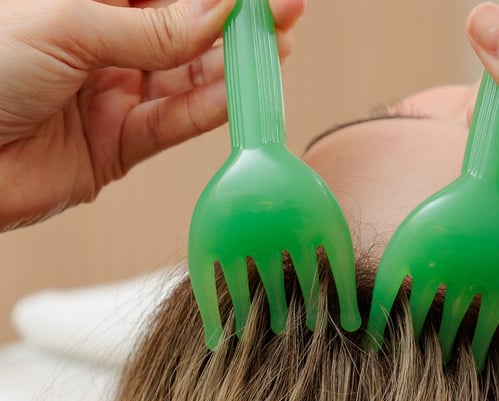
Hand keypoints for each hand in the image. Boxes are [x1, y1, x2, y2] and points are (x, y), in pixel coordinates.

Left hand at [0, 0, 303, 230]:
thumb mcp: (68, 26)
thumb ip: (152, 29)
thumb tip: (219, 10)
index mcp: (85, 1)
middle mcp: (105, 44)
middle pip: (185, 29)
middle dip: (236, 22)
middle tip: (283, 13)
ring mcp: (116, 93)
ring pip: (188, 76)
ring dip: (233, 66)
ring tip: (275, 51)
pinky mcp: (121, 143)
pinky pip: (175, 122)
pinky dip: (209, 109)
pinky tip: (240, 93)